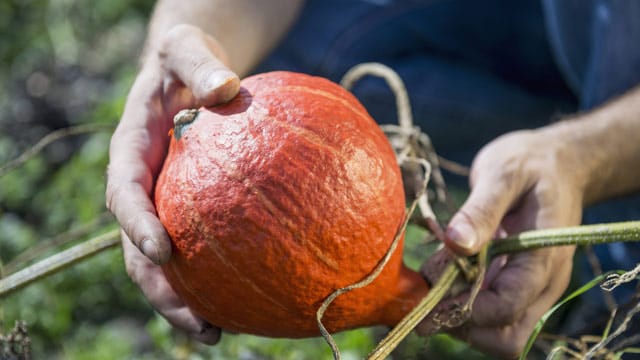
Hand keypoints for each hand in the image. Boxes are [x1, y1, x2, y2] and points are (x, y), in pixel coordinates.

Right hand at [106, 24, 238, 343]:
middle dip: (161, 291)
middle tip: (197, 323)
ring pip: (166, 265)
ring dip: (185, 301)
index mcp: (131, 153)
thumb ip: (199, 64)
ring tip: (217, 333)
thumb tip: (225, 87)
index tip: (161, 251)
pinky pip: (201, 249)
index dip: (137, 225)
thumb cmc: (187, 60)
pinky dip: (216, 277)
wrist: (190, 72)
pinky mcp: (191, 212)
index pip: (125, 194)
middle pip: (138, 249)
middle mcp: (143, 187)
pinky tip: (249, 301)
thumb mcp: (188, 50)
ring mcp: (165, 204)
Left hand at [418, 128, 584, 357]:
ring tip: (434, 276)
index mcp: (543, 258)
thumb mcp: (503, 174)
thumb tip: (455, 243)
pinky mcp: (515, 283)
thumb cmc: (531, 163)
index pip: (507, 307)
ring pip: (495, 332)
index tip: (429, 290)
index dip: (465, 308)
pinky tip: (442, 271)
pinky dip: (461, 301)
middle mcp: (542, 283)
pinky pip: (489, 311)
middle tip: (427, 292)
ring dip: (458, 315)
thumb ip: (481, 210)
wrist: (558, 162)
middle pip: (504, 337)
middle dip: (461, 323)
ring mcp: (530, 287)